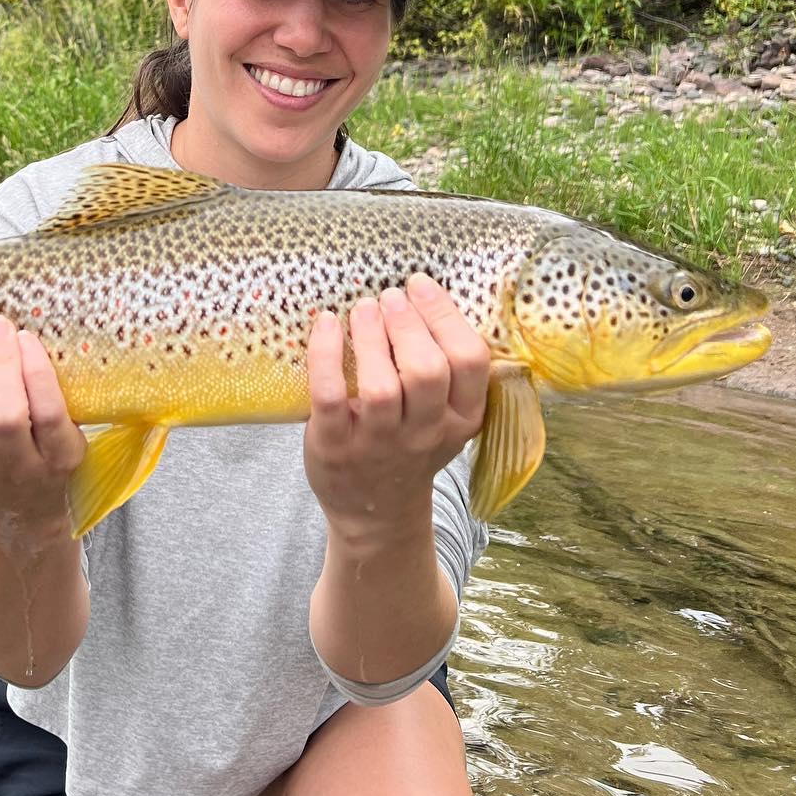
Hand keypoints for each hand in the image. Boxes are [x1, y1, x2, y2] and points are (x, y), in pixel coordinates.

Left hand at [304, 275, 489, 545]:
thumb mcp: (443, 416)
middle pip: (427, 371)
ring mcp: (379, 444)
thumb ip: (444, 369)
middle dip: (408, 323)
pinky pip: (329, 396)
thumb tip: (422, 292)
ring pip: (381, 387)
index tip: (420, 285)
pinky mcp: (335, 447)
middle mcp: (425, 433)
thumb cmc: (408, 444)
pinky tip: (326, 324)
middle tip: (389, 296)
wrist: (375, 511)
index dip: (445, 315)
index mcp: (462, 418)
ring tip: (363, 307)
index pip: (470, 361)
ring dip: (370, 336)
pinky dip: (326, 355)